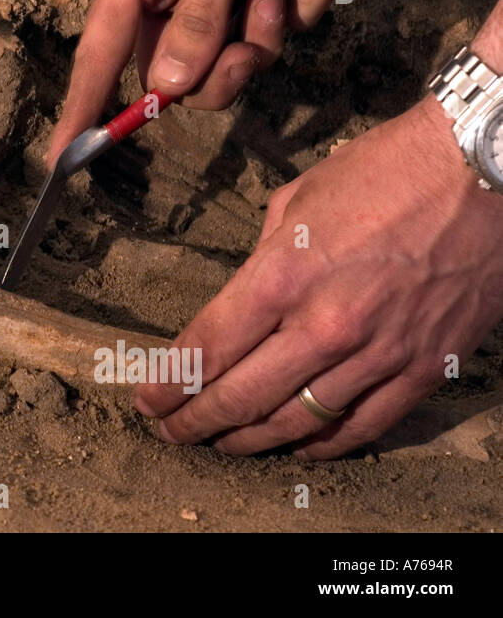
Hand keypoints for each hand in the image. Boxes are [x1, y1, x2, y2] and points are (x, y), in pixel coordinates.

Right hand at [47, 0, 351, 165]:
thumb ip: (196, 24)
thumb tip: (167, 90)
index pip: (97, 58)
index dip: (81, 111)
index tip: (61, 161)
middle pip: (181, 73)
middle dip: (226, 64)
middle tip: (251, 39)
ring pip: (236, 55)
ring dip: (270, 24)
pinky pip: (278, 25)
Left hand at [134, 96, 502, 457]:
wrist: (482, 172)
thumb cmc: (385, 172)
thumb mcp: (295, 201)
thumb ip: (264, 258)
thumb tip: (247, 296)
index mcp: (282, 276)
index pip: (207, 348)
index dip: (169, 383)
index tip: (147, 399)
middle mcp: (324, 324)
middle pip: (239, 396)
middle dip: (193, 421)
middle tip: (168, 431)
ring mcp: (377, 353)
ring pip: (296, 421)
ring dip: (248, 439)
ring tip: (219, 443)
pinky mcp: (423, 368)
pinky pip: (362, 426)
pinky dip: (322, 444)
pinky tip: (294, 445)